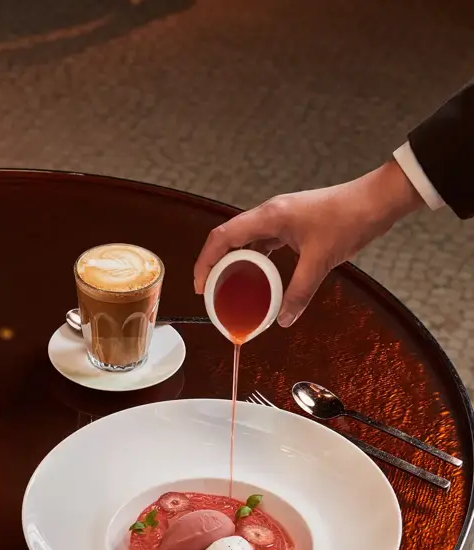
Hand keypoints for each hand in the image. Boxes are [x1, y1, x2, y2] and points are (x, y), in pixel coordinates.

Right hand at [193, 160, 423, 326]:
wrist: (378, 199)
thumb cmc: (349, 220)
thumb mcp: (321, 261)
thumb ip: (299, 292)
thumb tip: (284, 320)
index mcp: (268, 217)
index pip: (222, 238)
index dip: (205, 262)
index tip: (200, 286)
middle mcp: (269, 214)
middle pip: (228, 238)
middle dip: (215, 265)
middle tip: (213, 292)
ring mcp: (280, 217)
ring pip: (245, 240)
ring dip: (234, 262)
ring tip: (231, 287)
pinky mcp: (291, 223)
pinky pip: (264, 242)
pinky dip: (255, 259)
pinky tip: (258, 277)